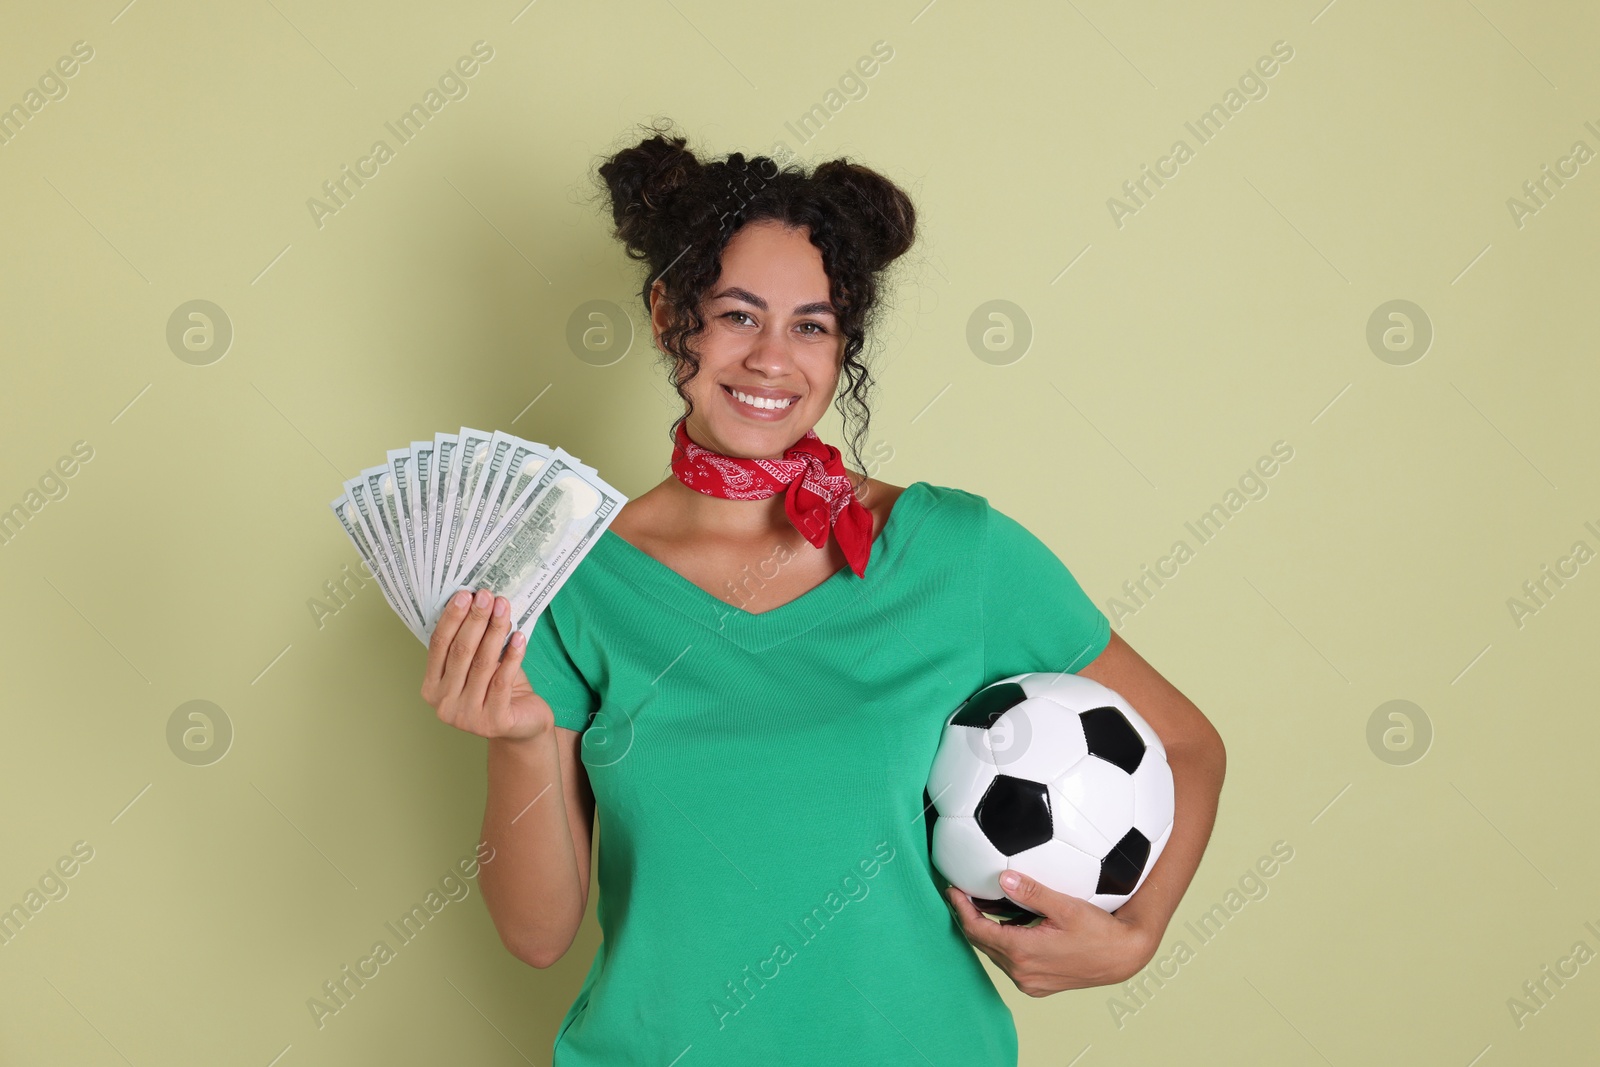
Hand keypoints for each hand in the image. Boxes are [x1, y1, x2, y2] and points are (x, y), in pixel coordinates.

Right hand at [421, 588, 551, 740]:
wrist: (523, 725)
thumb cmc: (498, 689)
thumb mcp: (478, 666)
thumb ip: (471, 644)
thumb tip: (477, 602)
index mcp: (432, 688)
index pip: (438, 646)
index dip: (451, 619)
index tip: (464, 595)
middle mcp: (444, 704)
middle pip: (460, 652)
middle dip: (474, 620)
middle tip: (486, 596)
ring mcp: (467, 716)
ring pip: (482, 664)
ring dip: (495, 631)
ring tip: (504, 608)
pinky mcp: (493, 722)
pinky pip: (502, 680)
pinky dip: (512, 656)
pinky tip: (520, 637)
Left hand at [944, 870, 1157, 996]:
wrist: (1122, 957)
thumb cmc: (1098, 931)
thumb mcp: (1065, 906)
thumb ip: (1032, 892)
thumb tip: (1003, 878)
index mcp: (1022, 952)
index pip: (977, 929)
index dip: (961, 908)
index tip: (952, 889)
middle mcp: (1021, 972)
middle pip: (982, 942)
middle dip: (969, 917)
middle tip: (961, 893)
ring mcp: (1029, 982)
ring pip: (995, 953)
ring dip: (986, 931)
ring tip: (980, 906)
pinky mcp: (1037, 985)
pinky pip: (1010, 963)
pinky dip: (1003, 943)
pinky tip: (1007, 925)